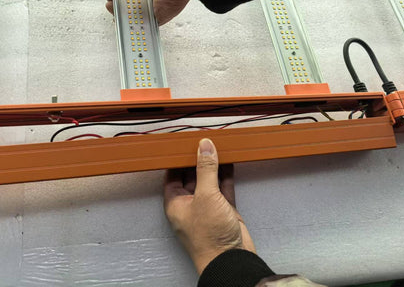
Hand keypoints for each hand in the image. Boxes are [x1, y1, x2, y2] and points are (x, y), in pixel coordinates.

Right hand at [99, 0, 193, 25]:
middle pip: (126, 5)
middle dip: (115, 6)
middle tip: (112, 3)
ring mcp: (151, 6)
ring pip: (132, 18)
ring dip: (122, 17)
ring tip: (117, 12)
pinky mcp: (157, 19)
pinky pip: (143, 27)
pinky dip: (135, 28)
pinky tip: (127, 24)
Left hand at [163, 138, 255, 274]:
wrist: (232, 260)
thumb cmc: (210, 239)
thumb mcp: (205, 196)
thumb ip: (205, 170)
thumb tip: (204, 149)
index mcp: (175, 203)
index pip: (172, 175)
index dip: (178, 160)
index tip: (184, 144)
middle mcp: (190, 205)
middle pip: (191, 176)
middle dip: (197, 160)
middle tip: (204, 143)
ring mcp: (207, 208)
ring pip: (209, 182)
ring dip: (213, 167)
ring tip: (218, 148)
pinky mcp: (223, 211)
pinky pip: (223, 189)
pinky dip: (226, 176)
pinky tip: (229, 163)